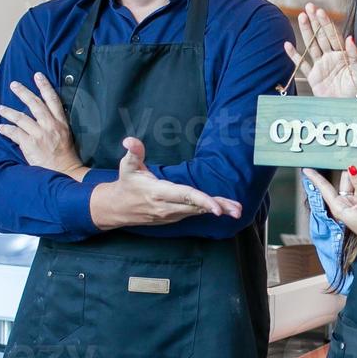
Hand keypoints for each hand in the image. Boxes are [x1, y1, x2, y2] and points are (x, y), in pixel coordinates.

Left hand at [0, 73, 87, 179]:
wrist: (65, 172)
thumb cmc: (65, 156)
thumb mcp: (66, 136)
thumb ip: (56, 124)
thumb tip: (44, 115)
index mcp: (61, 123)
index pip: (53, 99)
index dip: (45, 86)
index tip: (37, 76)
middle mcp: (51, 126)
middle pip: (35, 104)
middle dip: (23, 92)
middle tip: (14, 85)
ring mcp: (40, 135)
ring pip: (21, 117)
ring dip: (9, 112)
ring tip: (0, 108)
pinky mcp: (31, 144)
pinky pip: (15, 133)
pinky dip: (7, 130)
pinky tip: (1, 128)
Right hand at [89, 137, 243, 228]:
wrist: (118, 208)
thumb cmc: (127, 184)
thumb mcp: (127, 166)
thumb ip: (134, 152)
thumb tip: (130, 140)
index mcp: (158, 192)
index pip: (184, 196)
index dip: (202, 201)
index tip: (217, 209)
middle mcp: (167, 206)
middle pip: (197, 207)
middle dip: (218, 207)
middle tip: (237, 210)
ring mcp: (171, 214)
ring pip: (198, 211)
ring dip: (219, 210)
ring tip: (238, 210)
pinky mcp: (175, 217)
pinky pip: (195, 213)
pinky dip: (210, 210)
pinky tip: (226, 209)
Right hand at [284, 4, 356, 98]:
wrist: (348, 108)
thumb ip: (354, 55)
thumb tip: (349, 37)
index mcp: (343, 55)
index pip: (333, 36)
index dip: (326, 23)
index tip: (320, 12)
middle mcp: (331, 58)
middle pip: (321, 36)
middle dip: (315, 22)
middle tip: (309, 6)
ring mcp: (321, 67)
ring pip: (311, 46)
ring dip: (306, 32)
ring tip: (301, 17)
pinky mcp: (313, 78)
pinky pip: (302, 65)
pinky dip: (294, 56)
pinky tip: (287, 45)